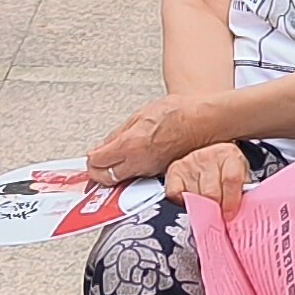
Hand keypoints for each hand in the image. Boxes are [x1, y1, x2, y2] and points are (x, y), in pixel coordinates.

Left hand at [84, 95, 225, 184]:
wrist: (204, 122)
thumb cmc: (178, 114)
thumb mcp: (140, 115)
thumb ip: (118, 134)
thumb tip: (103, 146)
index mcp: (132, 144)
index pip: (97, 162)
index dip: (91, 158)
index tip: (93, 154)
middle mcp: (139, 163)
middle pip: (105, 178)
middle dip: (98, 171)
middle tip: (98, 161)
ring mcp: (149, 171)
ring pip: (120, 180)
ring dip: (113, 171)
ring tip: (115, 158)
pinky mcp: (158, 175)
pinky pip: (136, 177)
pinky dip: (129, 171)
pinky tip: (132, 160)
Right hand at [163, 142, 250, 211]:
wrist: (209, 152)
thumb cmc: (227, 168)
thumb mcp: (242, 176)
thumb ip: (243, 192)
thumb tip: (244, 214)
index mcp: (230, 155)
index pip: (231, 179)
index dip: (231, 201)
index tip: (229, 215)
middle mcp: (209, 156)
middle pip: (211, 192)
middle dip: (215, 208)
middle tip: (218, 214)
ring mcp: (190, 162)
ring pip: (194, 197)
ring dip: (200, 205)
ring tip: (207, 203)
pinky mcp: (175, 170)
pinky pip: (176, 194)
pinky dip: (183, 201)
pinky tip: (192, 198)